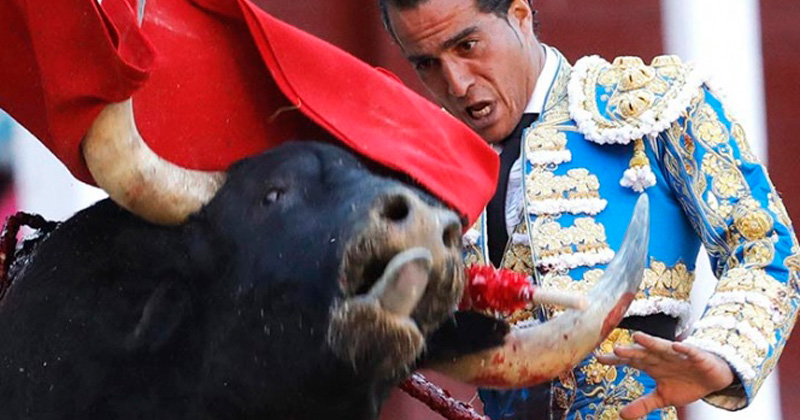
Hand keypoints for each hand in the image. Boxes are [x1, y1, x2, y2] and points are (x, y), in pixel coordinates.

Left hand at [595, 332, 734, 418]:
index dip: (615, 360)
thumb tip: (621, 415)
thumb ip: (642, 404)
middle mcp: (661, 357)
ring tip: (638, 337)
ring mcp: (678, 355)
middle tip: (616, 349)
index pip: (630, 361)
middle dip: (630, 351)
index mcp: (652, 365)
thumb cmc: (686, 383)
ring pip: (662, 347)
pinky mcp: (697, 356)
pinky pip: (690, 351)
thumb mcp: (662, 397)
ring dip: (651, 343)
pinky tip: (676, 345)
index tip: (598, 358)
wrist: (714, 379)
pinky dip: (684, 349)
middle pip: (643, 353)